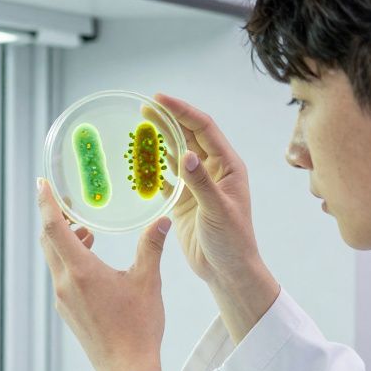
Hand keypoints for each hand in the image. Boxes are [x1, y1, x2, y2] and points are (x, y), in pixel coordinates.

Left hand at [37, 178, 169, 370]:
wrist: (127, 369)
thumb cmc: (138, 327)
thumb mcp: (148, 281)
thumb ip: (151, 247)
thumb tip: (161, 221)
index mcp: (81, 271)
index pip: (54, 228)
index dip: (46, 202)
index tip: (41, 183)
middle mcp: (65, 283)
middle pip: (48, 240)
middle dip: (55, 218)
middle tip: (68, 202)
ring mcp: (63, 298)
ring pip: (54, 258)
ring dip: (65, 240)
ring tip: (87, 231)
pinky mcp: (67, 309)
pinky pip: (61, 275)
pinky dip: (69, 259)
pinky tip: (90, 259)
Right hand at [152, 93, 279, 341]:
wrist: (227, 271)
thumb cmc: (232, 241)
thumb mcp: (217, 210)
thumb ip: (201, 183)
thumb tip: (185, 154)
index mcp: (227, 166)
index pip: (204, 128)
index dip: (182, 111)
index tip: (159, 99)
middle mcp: (213, 171)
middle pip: (188, 136)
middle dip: (167, 120)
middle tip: (143, 108)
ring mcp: (197, 185)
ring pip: (176, 155)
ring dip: (159, 142)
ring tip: (138, 129)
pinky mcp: (184, 201)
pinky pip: (167, 178)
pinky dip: (153, 169)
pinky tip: (139, 162)